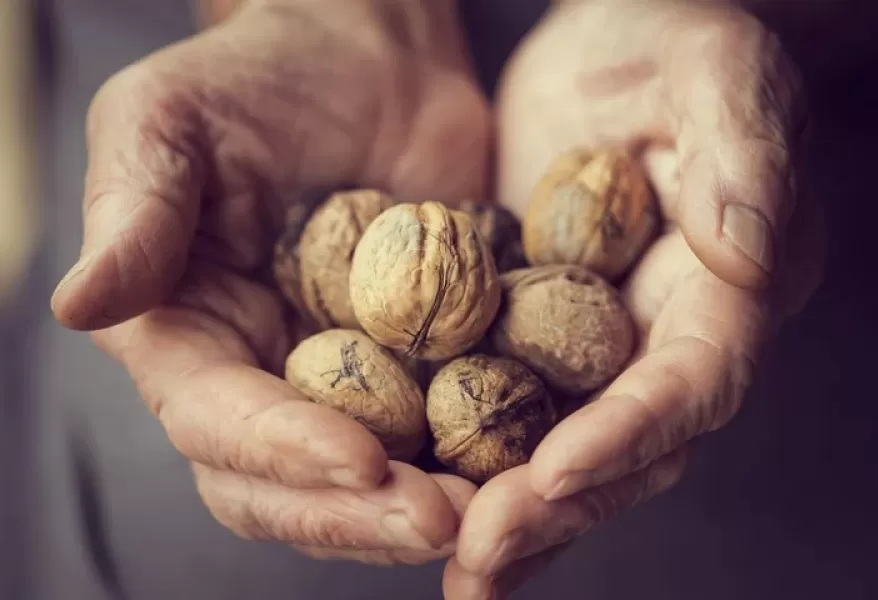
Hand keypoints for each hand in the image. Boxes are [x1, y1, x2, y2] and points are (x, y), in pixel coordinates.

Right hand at [50, 0, 488, 564]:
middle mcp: (258, 377)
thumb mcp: (171, 119)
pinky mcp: (418, 367)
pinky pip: (442, 432)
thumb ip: (133, 210)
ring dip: (420, 509)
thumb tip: (80, 303)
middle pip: (286, 485)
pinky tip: (524, 468)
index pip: (217, 421)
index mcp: (186, 335)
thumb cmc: (257, 77)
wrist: (372, 62)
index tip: (361, 462)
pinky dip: (477, 461)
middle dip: (356, 514)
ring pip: (366, 482)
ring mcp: (343, 381)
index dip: (281, 451)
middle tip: (438, 521)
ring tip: (491, 512)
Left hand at [444, 0, 825, 595]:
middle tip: (479, 558)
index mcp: (727, 290)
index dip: (629, 433)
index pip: (690, 382)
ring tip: (453, 566)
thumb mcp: (715, 70)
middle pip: (622, 445)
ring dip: (509, 515)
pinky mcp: (531, 333)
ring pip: (559, 447)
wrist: (607, 42)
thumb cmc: (672, 41)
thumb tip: (747, 253)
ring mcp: (596, 344)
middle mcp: (664, 337)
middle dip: (553, 508)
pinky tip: (416, 499)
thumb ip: (744, 152)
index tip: (553, 473)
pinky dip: (468, 462)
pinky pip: (503, 408)